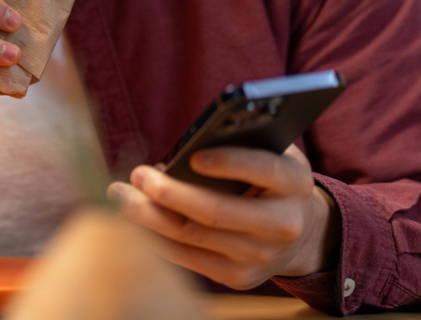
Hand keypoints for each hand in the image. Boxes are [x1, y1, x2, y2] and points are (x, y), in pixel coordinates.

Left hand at [107, 145, 340, 289]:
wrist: (300, 232)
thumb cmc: (270, 178)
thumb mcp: (270, 152)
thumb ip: (241, 142)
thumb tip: (182, 150)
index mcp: (294, 184)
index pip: (265, 170)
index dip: (230, 163)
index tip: (194, 157)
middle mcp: (282, 225)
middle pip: (217, 212)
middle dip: (170, 193)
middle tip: (138, 175)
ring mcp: (259, 257)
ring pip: (192, 236)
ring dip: (148, 216)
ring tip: (120, 195)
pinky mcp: (237, 277)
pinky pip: (185, 257)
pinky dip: (154, 237)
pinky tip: (131, 219)